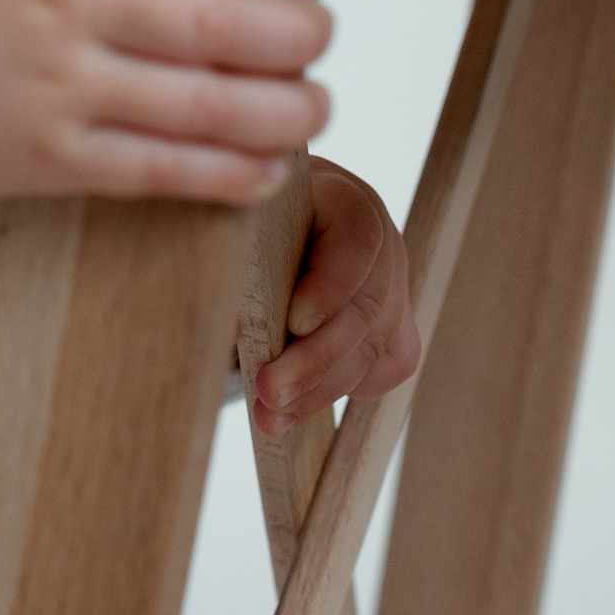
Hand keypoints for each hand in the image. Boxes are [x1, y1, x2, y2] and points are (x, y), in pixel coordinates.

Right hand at [0, 0, 332, 202]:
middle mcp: (52, 4)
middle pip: (207, 22)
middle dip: (293, 31)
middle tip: (321, 27)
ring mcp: (51, 88)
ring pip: (202, 106)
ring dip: (283, 108)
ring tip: (314, 99)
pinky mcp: (45, 158)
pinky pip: (159, 170)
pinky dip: (227, 172)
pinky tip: (266, 163)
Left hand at [253, 157, 420, 433]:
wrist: (263, 226)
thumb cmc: (242, 220)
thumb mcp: (237, 218)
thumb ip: (235, 244)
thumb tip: (220, 291)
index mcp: (342, 197)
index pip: (358, 240)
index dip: (331, 286)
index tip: (294, 323)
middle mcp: (380, 241)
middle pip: (367, 306)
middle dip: (317, 358)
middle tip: (268, 391)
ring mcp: (393, 283)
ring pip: (375, 344)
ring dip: (322, 388)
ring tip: (271, 416)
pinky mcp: (394, 322)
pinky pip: (387, 364)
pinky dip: (346, 389)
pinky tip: (301, 406)